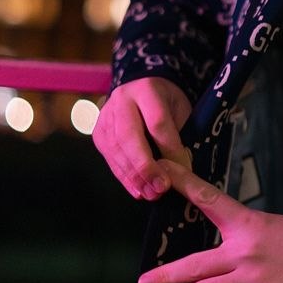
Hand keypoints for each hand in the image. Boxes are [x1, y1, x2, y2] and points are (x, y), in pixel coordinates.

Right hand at [92, 77, 191, 199]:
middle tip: (160, 188)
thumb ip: (180, 134)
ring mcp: (105, 118)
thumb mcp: (180, 109)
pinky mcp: (98, 134)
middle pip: (129, 137)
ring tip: (151, 194)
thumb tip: (182, 168)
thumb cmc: (167, 102)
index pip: (157, 122)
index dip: (170, 149)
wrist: (142, 88)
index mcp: (146, 89)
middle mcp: (120, 101)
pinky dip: (125, 177)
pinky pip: (110, 159)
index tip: (184, 170)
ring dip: (134, 177)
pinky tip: (137, 190)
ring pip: (117, 150)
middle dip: (145, 166)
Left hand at [138, 160, 282, 282]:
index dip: (183, 185)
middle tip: (143, 282)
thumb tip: (225, 246)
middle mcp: (245, 249)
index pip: (209, 200)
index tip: (161, 171)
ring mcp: (253, 278)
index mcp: (249, 222)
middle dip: (166, 275)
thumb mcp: (277, 226)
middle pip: (195, 264)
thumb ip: (248, 235)